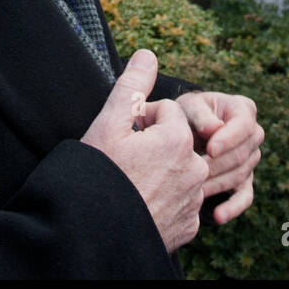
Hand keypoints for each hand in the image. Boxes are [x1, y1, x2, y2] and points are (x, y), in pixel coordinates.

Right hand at [80, 51, 208, 252]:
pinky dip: (165, 199)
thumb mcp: (108, 125)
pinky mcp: (188, 226)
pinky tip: (140, 202)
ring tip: (131, 181)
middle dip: (154, 144)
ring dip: (161, 171)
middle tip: (124, 158)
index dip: (141, 119)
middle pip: (176, 141)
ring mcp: (193, 200)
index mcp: (178, 140)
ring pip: (180, 171)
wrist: (92, 234)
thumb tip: (147, 54)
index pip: (166, 112)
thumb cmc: (98, 176)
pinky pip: (180, 201)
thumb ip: (131, 87)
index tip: (122, 134)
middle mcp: (195, 170)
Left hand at [175, 91, 262, 224]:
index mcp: (243, 109)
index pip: (244, 125)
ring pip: (240, 174)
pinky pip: (244, 197)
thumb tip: (215, 128)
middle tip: (195, 172)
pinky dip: (232, 208)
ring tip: (195, 190)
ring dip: (217, 184)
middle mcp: (253, 133)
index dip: (229, 138)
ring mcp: (251, 158)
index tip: (210, 149)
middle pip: (243, 153)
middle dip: (218, 164)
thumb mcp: (189, 107)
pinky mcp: (245, 180)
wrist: (184, 130)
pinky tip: (218, 216)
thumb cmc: (186, 114)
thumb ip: (201, 114)